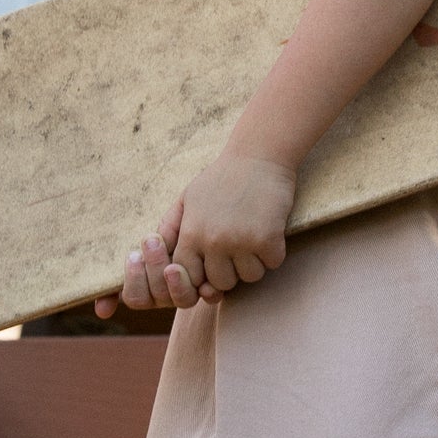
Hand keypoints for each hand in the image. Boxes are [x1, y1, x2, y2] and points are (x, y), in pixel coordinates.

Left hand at [95, 154, 293, 315]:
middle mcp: (213, 240)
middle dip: (230, 271)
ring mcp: (240, 241)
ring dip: (254, 262)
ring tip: (253, 236)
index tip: (213, 260)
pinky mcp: (267, 238)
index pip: (189, 277)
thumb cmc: (222, 178)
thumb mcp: (188, 200)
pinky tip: (270, 229)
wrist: (258, 154)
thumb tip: (163, 261)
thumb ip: (172, 231)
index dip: (202, 274)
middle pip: (220, 283)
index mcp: (191, 232)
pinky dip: (274, 252)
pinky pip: (272, 263)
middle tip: (237, 245)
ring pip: (248, 277)